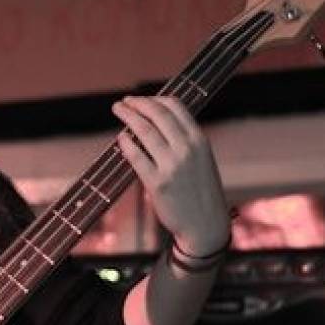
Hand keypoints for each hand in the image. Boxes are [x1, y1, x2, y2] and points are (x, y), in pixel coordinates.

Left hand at [112, 96, 229, 254]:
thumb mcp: (202, 159)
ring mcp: (172, 166)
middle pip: (157, 114)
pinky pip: (136, 156)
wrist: (206, 225)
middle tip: (123, 102)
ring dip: (127, 116)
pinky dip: (125, 143)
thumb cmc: (201, 191)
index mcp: (199, 140)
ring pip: (145, 131)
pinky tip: (120, 138)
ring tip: (117, 110)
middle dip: (137, 103)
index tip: (140, 100)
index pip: (175, 106)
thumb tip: (158, 122)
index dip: (154, 99)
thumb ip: (184, 140)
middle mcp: (187, 149)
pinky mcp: (157, 183)